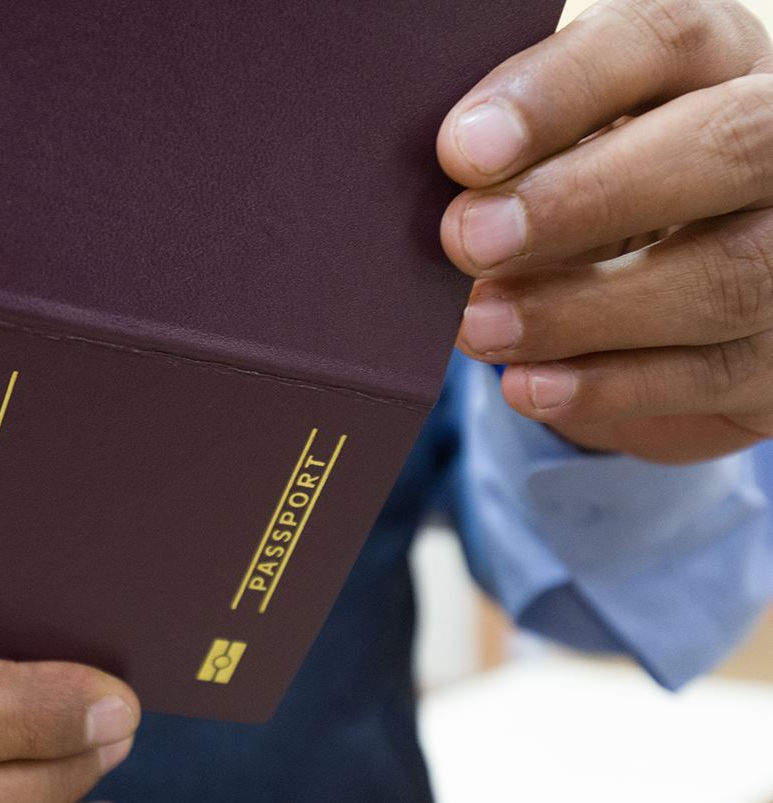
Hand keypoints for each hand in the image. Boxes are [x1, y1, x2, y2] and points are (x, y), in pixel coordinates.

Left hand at [440, 0, 772, 462]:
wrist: (653, 303)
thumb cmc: (584, 199)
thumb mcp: (551, 158)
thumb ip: (511, 159)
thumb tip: (448, 200)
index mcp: (717, 62)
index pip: (662, 41)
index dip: (561, 93)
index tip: (464, 150)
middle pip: (726, 148)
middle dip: (585, 200)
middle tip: (470, 240)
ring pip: (729, 274)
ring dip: (583, 309)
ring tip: (479, 326)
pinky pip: (717, 372)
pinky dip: (611, 385)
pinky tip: (528, 384)